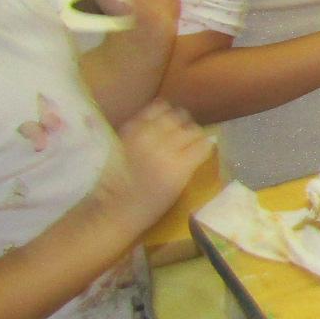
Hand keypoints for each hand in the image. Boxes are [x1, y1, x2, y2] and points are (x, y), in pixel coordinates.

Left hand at [95, 100, 212, 232]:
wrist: (114, 206)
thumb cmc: (151, 205)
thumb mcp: (179, 187)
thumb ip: (193, 163)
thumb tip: (205, 144)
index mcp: (180, 167)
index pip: (204, 143)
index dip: (205, 145)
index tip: (203, 148)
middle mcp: (164, 149)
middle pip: (191, 129)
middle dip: (192, 134)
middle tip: (188, 140)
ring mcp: (145, 138)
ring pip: (173, 116)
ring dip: (177, 122)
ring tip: (174, 129)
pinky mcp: (130, 132)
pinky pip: (150, 112)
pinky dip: (159, 113)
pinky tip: (160, 118)